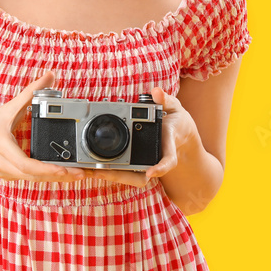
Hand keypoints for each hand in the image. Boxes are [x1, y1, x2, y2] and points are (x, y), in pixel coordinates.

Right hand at [0, 71, 86, 182]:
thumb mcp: (9, 107)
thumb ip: (31, 92)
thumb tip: (51, 76)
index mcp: (1, 146)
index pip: (25, 163)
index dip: (46, 168)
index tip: (64, 169)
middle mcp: (1, 163)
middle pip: (33, 176)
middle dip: (58, 175)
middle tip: (81, 173)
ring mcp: (3, 173)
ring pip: (32, 180)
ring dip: (54, 178)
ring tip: (77, 174)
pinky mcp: (7, 176)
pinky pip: (29, 179)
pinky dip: (45, 177)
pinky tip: (61, 173)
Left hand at [83, 85, 199, 187]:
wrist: (181, 135)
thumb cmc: (177, 122)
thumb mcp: (175, 107)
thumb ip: (166, 99)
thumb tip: (156, 92)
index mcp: (168, 145)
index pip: (168, 160)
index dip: (160, 167)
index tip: (150, 172)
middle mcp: (157, 159)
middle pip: (142, 177)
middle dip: (120, 176)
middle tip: (98, 171)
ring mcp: (149, 165)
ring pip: (131, 178)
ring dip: (111, 176)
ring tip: (90, 170)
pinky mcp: (140, 166)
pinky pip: (126, 173)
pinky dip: (111, 172)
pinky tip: (94, 168)